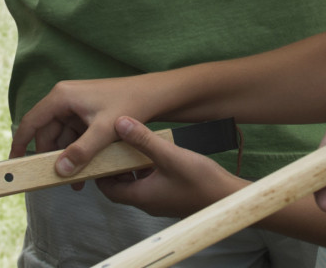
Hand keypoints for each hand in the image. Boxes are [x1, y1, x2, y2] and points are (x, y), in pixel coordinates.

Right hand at [11, 75, 174, 176]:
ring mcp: (75, 106)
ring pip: (61, 137)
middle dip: (52, 158)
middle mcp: (64, 98)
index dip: (20, 144)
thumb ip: (80, 152)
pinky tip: (86, 169)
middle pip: (47, 133)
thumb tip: (59, 170)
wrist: (154, 95)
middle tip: (56, 181)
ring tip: (76, 182)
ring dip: (67, 158)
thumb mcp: (103, 131)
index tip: (13, 163)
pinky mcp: (86, 113)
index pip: (31, 122)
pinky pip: (74, 136)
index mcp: (61, 97)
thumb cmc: (129, 104)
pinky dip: (78, 152)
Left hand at [94, 116, 243, 218]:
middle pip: (122, 186)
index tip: (97, 153)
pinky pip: (153, 183)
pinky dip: (149, 170)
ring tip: (134, 145)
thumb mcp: (170, 156)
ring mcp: (161, 201)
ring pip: (138, 184)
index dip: (99, 173)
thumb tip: (120, 123)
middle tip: (113, 145)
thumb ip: (144, 140)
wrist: (228, 198)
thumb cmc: (201, 182)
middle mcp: (148, 202)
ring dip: (133, 167)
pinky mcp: (173, 197)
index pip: (108, 189)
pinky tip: (157, 154)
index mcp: (142, 196)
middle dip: (115, 167)